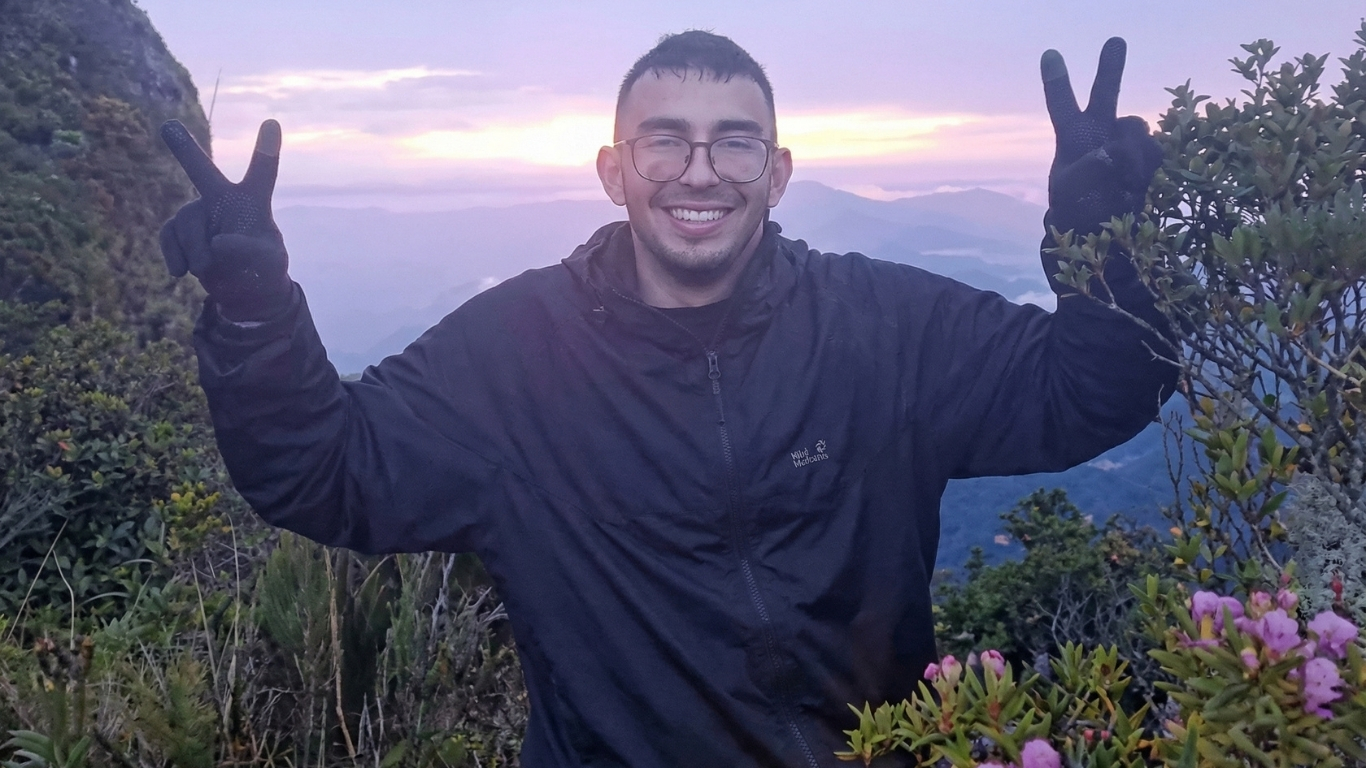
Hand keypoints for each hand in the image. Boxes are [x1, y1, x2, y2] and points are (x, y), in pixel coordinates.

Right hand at [159, 119, 292, 321]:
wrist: (242, 289)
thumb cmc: (263, 269)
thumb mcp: (270, 264)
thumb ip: (252, 252)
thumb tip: (217, 243)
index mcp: (254, 202)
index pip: (262, 173)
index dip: (266, 150)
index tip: (272, 123)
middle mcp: (223, 199)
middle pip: (202, 172)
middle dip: (185, 150)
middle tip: (168, 125)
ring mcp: (199, 212)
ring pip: (186, 221)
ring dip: (196, 251)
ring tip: (208, 268)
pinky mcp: (179, 229)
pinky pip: (168, 234)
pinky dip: (174, 255)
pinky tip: (180, 272)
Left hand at [1041, 38, 1161, 235]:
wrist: (1100, 230)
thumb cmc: (1075, 207)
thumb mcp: (1072, 189)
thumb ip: (1091, 166)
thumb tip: (1115, 152)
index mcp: (1072, 137)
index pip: (1061, 104)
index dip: (1056, 80)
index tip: (1049, 54)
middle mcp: (1098, 132)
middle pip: (1105, 94)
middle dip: (1110, 68)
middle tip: (1115, 41)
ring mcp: (1123, 143)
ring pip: (1136, 130)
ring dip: (1131, 155)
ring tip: (1118, 181)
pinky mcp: (1144, 158)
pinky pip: (1153, 151)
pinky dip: (1144, 168)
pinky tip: (1132, 186)